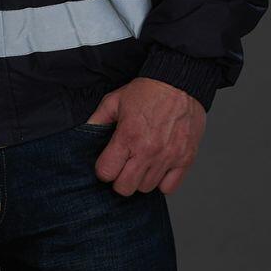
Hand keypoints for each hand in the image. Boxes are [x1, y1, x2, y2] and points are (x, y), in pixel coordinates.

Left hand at [83, 77, 205, 195]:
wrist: (179, 82)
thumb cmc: (148, 90)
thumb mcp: (115, 100)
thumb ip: (97, 119)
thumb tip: (84, 133)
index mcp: (128, 136)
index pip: (106, 172)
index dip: (103, 169)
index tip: (108, 162)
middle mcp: (148, 150)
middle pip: (125, 188)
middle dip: (119, 180)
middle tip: (123, 166)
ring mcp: (168, 157)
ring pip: (146, 188)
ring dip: (140, 179)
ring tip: (141, 163)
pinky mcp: (185, 159)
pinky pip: (169, 187)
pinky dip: (162, 181)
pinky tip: (157, 167)